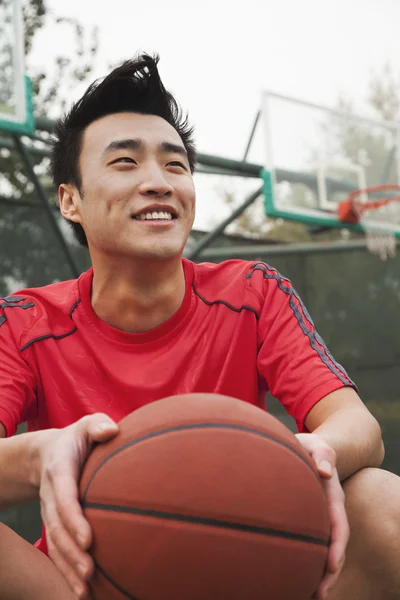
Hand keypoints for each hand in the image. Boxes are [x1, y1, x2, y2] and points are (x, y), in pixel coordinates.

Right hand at [37, 414, 118, 598]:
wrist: (47, 454)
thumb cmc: (78, 438)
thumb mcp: (86, 425)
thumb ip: (98, 424)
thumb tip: (111, 430)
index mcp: (60, 470)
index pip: (64, 497)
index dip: (73, 518)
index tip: (87, 539)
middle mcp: (52, 495)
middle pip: (57, 528)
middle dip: (71, 552)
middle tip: (89, 571)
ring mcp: (51, 512)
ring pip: (55, 544)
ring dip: (67, 568)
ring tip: (83, 590)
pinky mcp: (55, 524)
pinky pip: (57, 550)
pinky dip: (65, 571)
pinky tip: (80, 591)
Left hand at [295, 433, 348, 599]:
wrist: (308, 448)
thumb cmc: (310, 447)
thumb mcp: (318, 445)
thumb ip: (322, 454)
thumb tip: (325, 472)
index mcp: (333, 496)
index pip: (339, 523)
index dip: (337, 545)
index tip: (332, 564)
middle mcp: (329, 510)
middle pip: (334, 545)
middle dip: (329, 571)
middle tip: (319, 593)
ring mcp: (320, 517)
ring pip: (323, 549)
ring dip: (319, 573)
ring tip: (309, 596)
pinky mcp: (308, 521)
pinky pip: (311, 543)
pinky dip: (308, 562)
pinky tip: (295, 579)